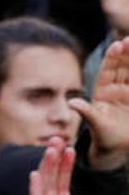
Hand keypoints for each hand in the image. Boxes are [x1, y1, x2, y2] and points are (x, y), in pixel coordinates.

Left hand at [71, 39, 128, 169]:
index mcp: (102, 92)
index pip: (107, 71)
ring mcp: (127, 93)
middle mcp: (115, 89)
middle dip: (125, 53)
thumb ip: (87, 112)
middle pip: (121, 67)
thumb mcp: (96, 124)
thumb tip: (72, 103)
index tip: (116, 45)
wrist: (117, 149)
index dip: (111, 58)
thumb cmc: (104, 137)